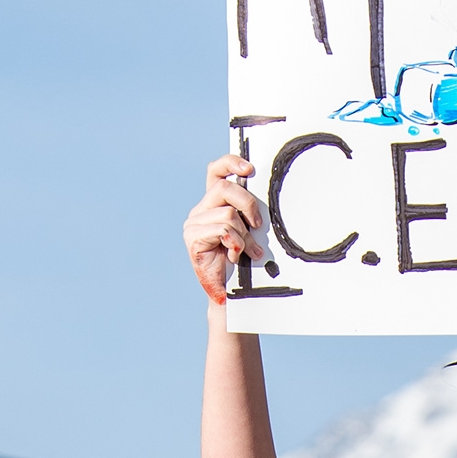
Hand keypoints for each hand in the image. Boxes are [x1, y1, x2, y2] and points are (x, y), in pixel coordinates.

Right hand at [185, 155, 268, 306]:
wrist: (230, 294)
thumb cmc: (242, 264)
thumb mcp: (249, 232)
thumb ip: (249, 214)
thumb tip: (263, 201)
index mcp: (213, 203)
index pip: (216, 171)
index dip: (231, 163)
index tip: (250, 169)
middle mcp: (201, 210)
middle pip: (225, 187)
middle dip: (248, 204)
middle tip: (258, 226)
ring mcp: (194, 224)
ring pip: (228, 213)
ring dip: (244, 235)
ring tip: (247, 252)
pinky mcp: (193, 238)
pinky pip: (223, 230)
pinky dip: (236, 243)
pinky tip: (235, 256)